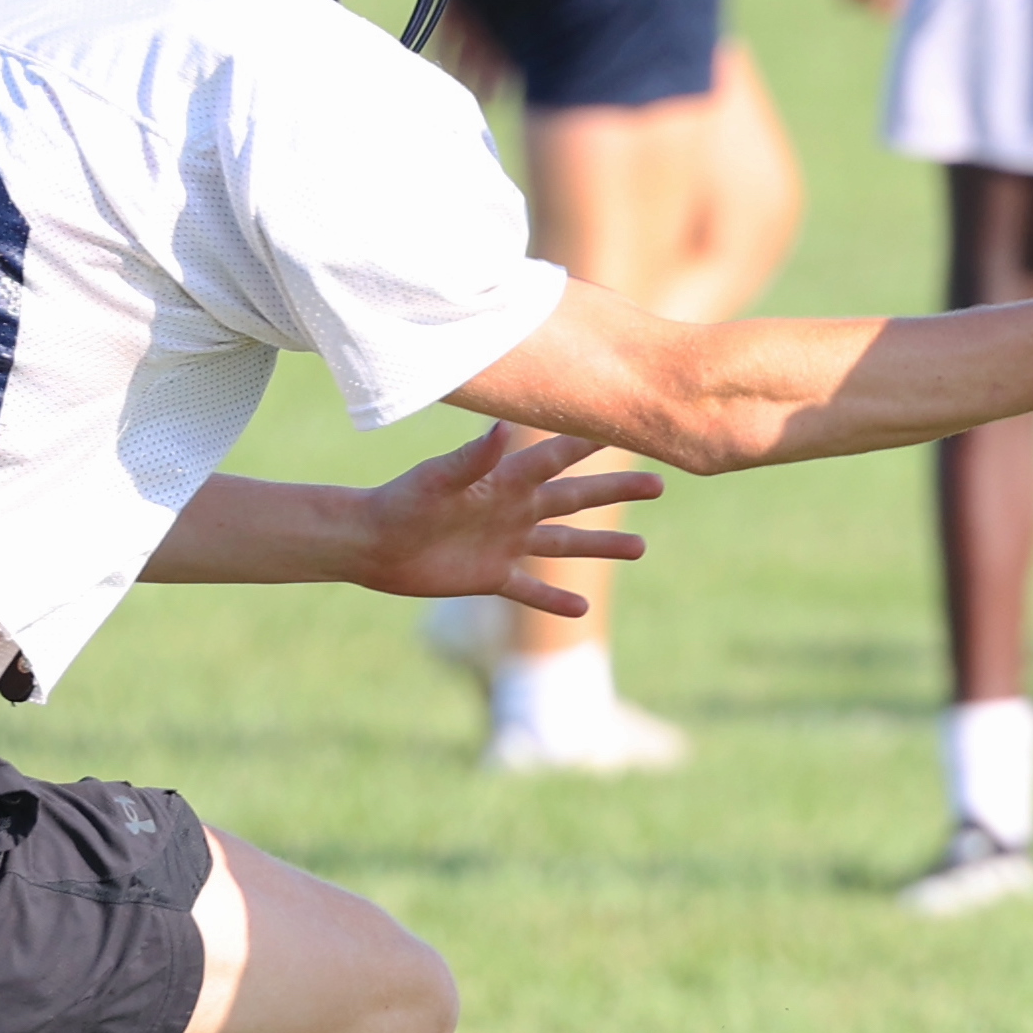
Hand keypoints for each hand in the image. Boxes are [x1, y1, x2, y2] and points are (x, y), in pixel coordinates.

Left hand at [354, 424, 659, 618]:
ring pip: (565, 543)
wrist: (372, 543)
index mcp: (505, 480)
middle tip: (660, 482)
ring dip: (601, 545)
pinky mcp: (491, 576)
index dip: (591, 441)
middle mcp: (513, 509)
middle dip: (616, 490)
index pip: (557, 457)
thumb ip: (475, 457)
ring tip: (641, 548)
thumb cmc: (402, 501)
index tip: (629, 423)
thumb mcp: (438, 478)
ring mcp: (507, 543)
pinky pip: (531, 589)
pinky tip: (583, 608)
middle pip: (576, 498)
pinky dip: (555, 599)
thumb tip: (506, 428)